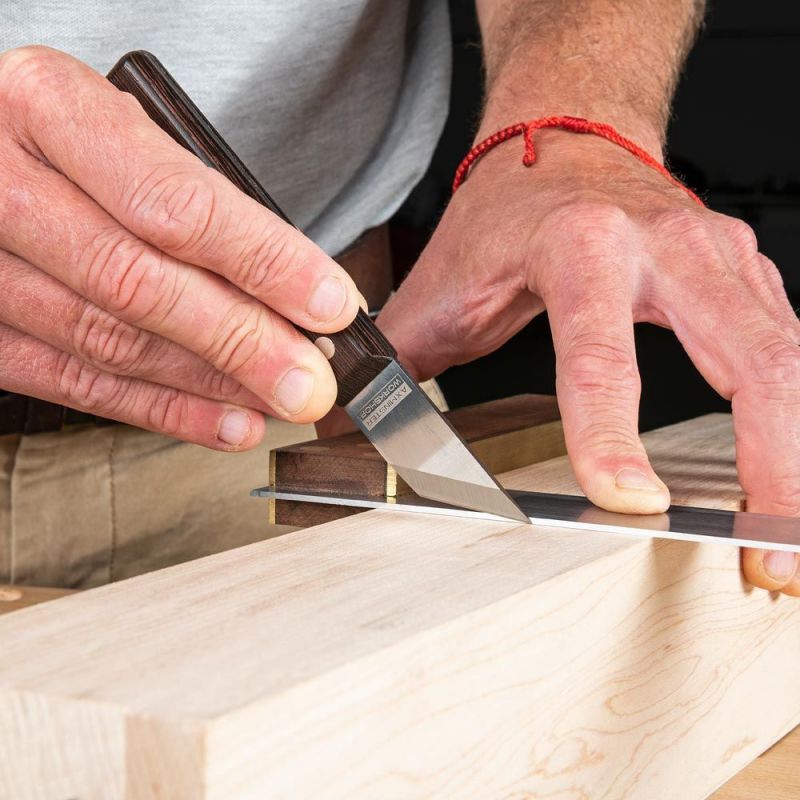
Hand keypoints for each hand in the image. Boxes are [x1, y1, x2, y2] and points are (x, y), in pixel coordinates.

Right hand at [0, 47, 359, 448]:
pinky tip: (224, 422)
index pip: (175, 203)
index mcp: (47, 106)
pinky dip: (160, 410)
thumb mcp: (119, 125)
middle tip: (310, 380)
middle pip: (140, 284)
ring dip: (210, 385)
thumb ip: (191, 193)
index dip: (264, 263)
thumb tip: (292, 284)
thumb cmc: (62, 137)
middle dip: (242, 342)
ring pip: (109, 342)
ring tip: (277, 401)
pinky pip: (74, 383)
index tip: (330, 305)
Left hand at [378, 129, 799, 594]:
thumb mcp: (446, 280)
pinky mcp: (747, 280)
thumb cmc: (509, 209)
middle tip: (763, 554)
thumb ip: (401, 355)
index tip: (630, 500)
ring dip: (797, 460)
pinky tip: (786, 479)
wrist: (566, 140)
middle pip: (752, 362)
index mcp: (583, 247)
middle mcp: (669, 249)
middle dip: (771, 465)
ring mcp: (722, 262)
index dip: (613, 432)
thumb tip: (347, 419)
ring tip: (784, 541)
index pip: (601, 353)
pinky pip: (790, 357)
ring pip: (790, 366)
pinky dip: (796, 426)